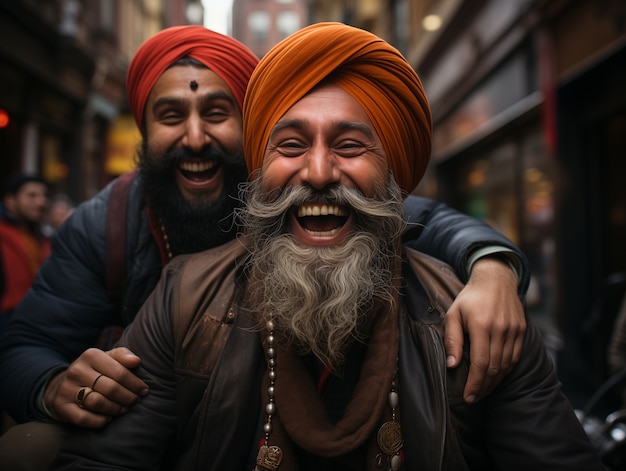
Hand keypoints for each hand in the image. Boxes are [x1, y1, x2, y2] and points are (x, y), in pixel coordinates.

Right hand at [43, 347, 148, 427]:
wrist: (61, 384)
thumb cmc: (94, 370)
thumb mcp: (107, 358)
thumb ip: (123, 356)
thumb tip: (136, 361)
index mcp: (91, 355)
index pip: (120, 372)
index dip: (135, 384)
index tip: (144, 391)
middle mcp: (77, 370)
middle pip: (111, 388)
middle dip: (128, 397)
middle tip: (136, 401)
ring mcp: (67, 389)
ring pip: (98, 403)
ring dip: (116, 409)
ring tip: (124, 409)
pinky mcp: (61, 407)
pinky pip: (84, 418)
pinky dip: (100, 420)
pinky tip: (108, 418)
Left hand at [444, 257, 525, 403]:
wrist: (496, 279)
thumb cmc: (470, 298)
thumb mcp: (453, 314)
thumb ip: (452, 340)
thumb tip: (452, 365)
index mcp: (481, 325)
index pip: (481, 363)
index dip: (475, 384)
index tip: (468, 396)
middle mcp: (500, 329)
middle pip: (494, 368)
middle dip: (484, 387)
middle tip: (473, 399)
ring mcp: (514, 330)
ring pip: (506, 365)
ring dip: (495, 382)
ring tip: (483, 391)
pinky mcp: (522, 330)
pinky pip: (515, 357)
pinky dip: (505, 370)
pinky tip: (495, 377)